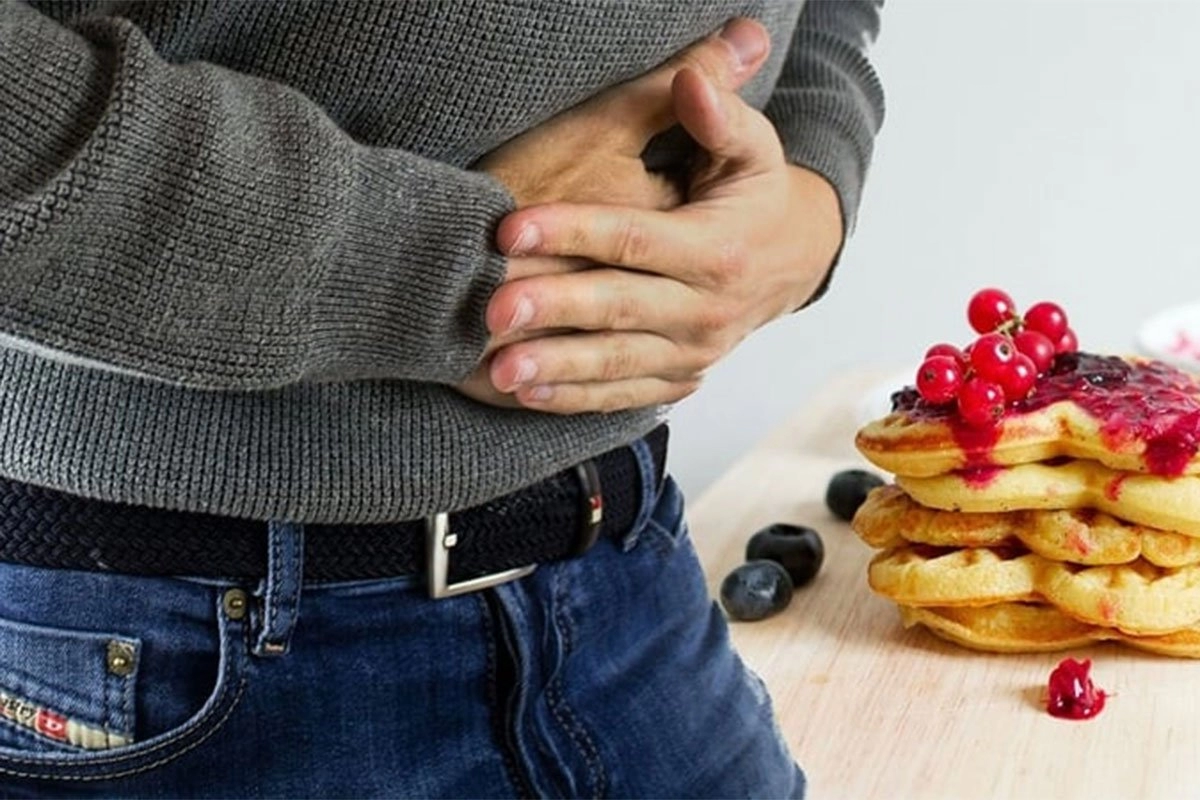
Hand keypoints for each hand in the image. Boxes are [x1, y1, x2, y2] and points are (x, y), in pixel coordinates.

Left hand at [457, 19, 771, 407]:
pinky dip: (575, 399)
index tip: (510, 228)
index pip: (634, 240)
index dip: (572, 231)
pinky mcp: (680, 378)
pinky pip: (624, 394)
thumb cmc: (756, 196)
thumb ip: (720, 116)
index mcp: (717, 250)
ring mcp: (693, 352)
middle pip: (619, 307)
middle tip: (492, 310)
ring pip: (617, 363)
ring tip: (500, 370)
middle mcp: (706, 309)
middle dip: (553, 309)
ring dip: (556, 369)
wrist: (793, 261)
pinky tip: (526, 394)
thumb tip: (691, 76)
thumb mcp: (754, 150)